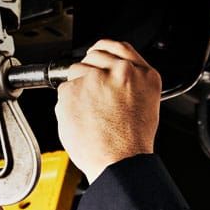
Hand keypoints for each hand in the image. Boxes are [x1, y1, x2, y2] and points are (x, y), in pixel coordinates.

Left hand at [55, 39, 161, 182]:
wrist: (119, 162)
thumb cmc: (131, 142)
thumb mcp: (145, 104)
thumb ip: (129, 83)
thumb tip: (111, 73)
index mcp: (142, 74)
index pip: (118, 47)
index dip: (103, 50)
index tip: (96, 53)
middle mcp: (120, 72)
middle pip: (94, 56)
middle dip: (89, 72)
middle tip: (93, 97)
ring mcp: (95, 79)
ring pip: (76, 72)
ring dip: (78, 89)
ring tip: (90, 113)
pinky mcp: (74, 90)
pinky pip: (64, 91)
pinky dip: (67, 104)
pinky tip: (81, 119)